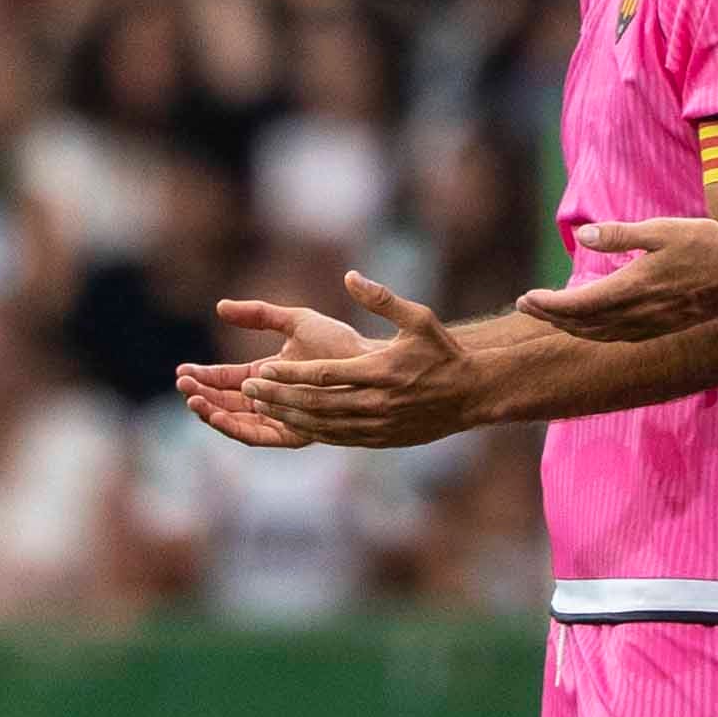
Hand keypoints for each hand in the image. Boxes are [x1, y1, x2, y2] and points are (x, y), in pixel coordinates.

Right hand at [176, 298, 361, 450]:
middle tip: (182, 384)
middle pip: (226, 402)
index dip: (204, 375)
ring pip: (236, 421)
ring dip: (212, 412)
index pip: (227, 379)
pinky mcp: (292, 434)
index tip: (182, 369)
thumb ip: (258, 314)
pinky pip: (256, 436)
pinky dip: (233, 427)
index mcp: (268, 376)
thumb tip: (220, 307)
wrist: (368, 364)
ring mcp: (281, 418)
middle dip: (202, 394)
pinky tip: (216, 415)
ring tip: (193, 399)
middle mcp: (272, 400)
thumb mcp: (294, 321)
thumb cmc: (338, 342)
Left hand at [245, 272, 483, 448]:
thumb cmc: (442, 353)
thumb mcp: (419, 318)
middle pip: (316, 403)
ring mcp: (377, 425)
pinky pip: (336, 437)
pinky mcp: (379, 439)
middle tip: (247, 388)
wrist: (470, 395)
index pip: (325, 375)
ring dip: (288, 415)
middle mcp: (376, 402)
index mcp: (381, 372)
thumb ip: (382, 299)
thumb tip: (350, 276)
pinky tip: (289, 421)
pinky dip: (309, 430)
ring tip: (258, 405)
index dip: (290, 374)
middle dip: (278, 396)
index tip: (262, 369)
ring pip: (323, 424)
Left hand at [517, 213, 717, 340]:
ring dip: (571, 327)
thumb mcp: (660, 229)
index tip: (527, 297)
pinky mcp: (664, 327)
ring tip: (552, 315)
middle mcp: (639, 313)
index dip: (549, 304)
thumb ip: (619, 235)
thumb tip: (583, 234)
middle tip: (526, 305)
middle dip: (551, 316)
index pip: (578, 304)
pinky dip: (597, 333)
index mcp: (633, 288)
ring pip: (601, 334)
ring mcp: (653, 324)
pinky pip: (621, 337)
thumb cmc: (706, 243)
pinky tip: (592, 325)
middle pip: (583, 324)